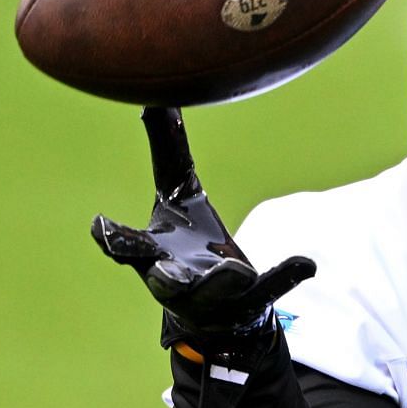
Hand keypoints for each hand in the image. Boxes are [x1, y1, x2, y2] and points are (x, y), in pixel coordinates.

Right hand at [90, 107, 313, 358]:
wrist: (215, 310)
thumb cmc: (184, 243)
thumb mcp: (177, 196)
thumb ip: (168, 151)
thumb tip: (156, 97)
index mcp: (152, 254)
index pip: (127, 248)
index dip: (113, 239)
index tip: (100, 226)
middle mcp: (177, 281)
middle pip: (164, 280)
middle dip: (162, 275)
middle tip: (163, 271)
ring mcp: (215, 296)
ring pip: (215, 289)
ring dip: (224, 279)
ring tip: (238, 269)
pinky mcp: (251, 300)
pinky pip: (270, 288)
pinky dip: (286, 275)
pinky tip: (305, 262)